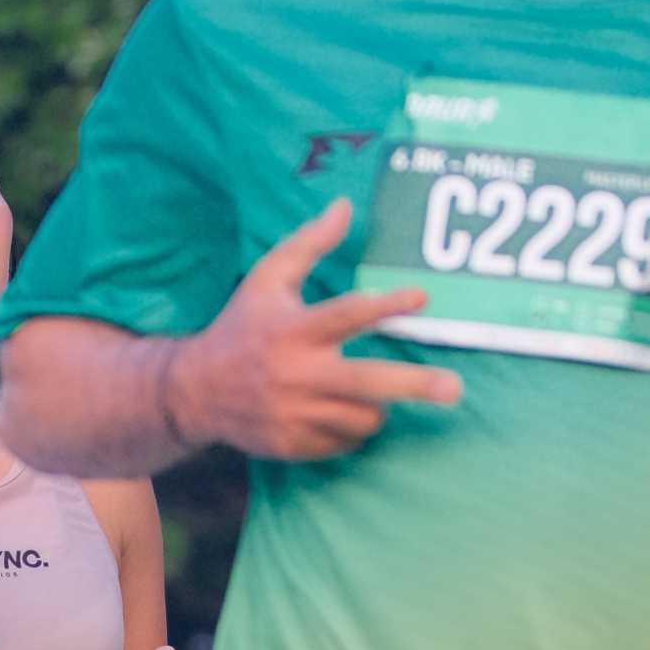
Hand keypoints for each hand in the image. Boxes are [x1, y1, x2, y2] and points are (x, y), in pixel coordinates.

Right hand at [172, 197, 463, 463]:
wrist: (194, 392)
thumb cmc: (241, 326)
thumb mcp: (267, 278)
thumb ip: (308, 243)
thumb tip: (345, 205)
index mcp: (293, 330)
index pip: (347, 315)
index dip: (387, 305)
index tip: (423, 297)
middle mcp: (296, 374)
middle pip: (367, 382)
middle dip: (415, 385)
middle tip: (455, 388)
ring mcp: (295, 414)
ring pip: (363, 416)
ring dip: (379, 405)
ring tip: (371, 393)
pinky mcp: (293, 444)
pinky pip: (344, 441)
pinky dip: (352, 427)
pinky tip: (337, 411)